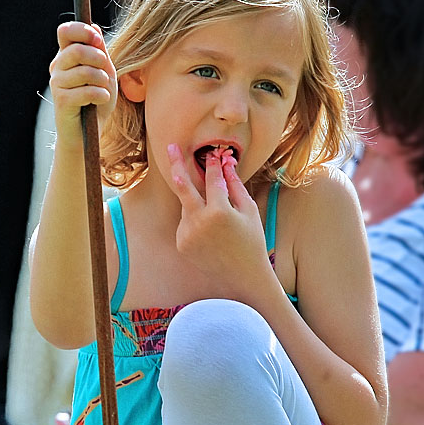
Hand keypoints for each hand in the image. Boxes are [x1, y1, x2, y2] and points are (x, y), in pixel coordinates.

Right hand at [49, 21, 116, 140]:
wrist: (87, 134)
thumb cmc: (97, 102)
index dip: (81, 31)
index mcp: (66, 56)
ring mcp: (57, 84)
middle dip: (98, 59)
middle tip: (106, 72)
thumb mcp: (105, 74)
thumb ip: (100, 53)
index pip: (65, 32)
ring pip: (83, 72)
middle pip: (76, 50)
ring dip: (102, 80)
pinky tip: (102, 100)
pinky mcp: (61, 101)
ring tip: (105, 89)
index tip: (97, 40)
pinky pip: (85, 91)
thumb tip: (95, 27)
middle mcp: (58, 67)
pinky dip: (99, 95)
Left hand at [168, 145, 272, 299]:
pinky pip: (186, 222)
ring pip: (187, 206)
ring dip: (198, 204)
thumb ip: (235, 185)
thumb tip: (225, 163)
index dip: (213, 164)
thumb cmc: (252, 242)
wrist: (244, 277)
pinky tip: (212, 236)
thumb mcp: (249, 211)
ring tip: (219, 222)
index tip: (212, 152)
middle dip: (177, 163)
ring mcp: (187, 234)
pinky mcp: (181, 243)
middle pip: (182, 185)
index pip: (212, 178)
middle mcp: (198, 222)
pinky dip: (196, 221)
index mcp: (219, 211)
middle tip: (171, 146)